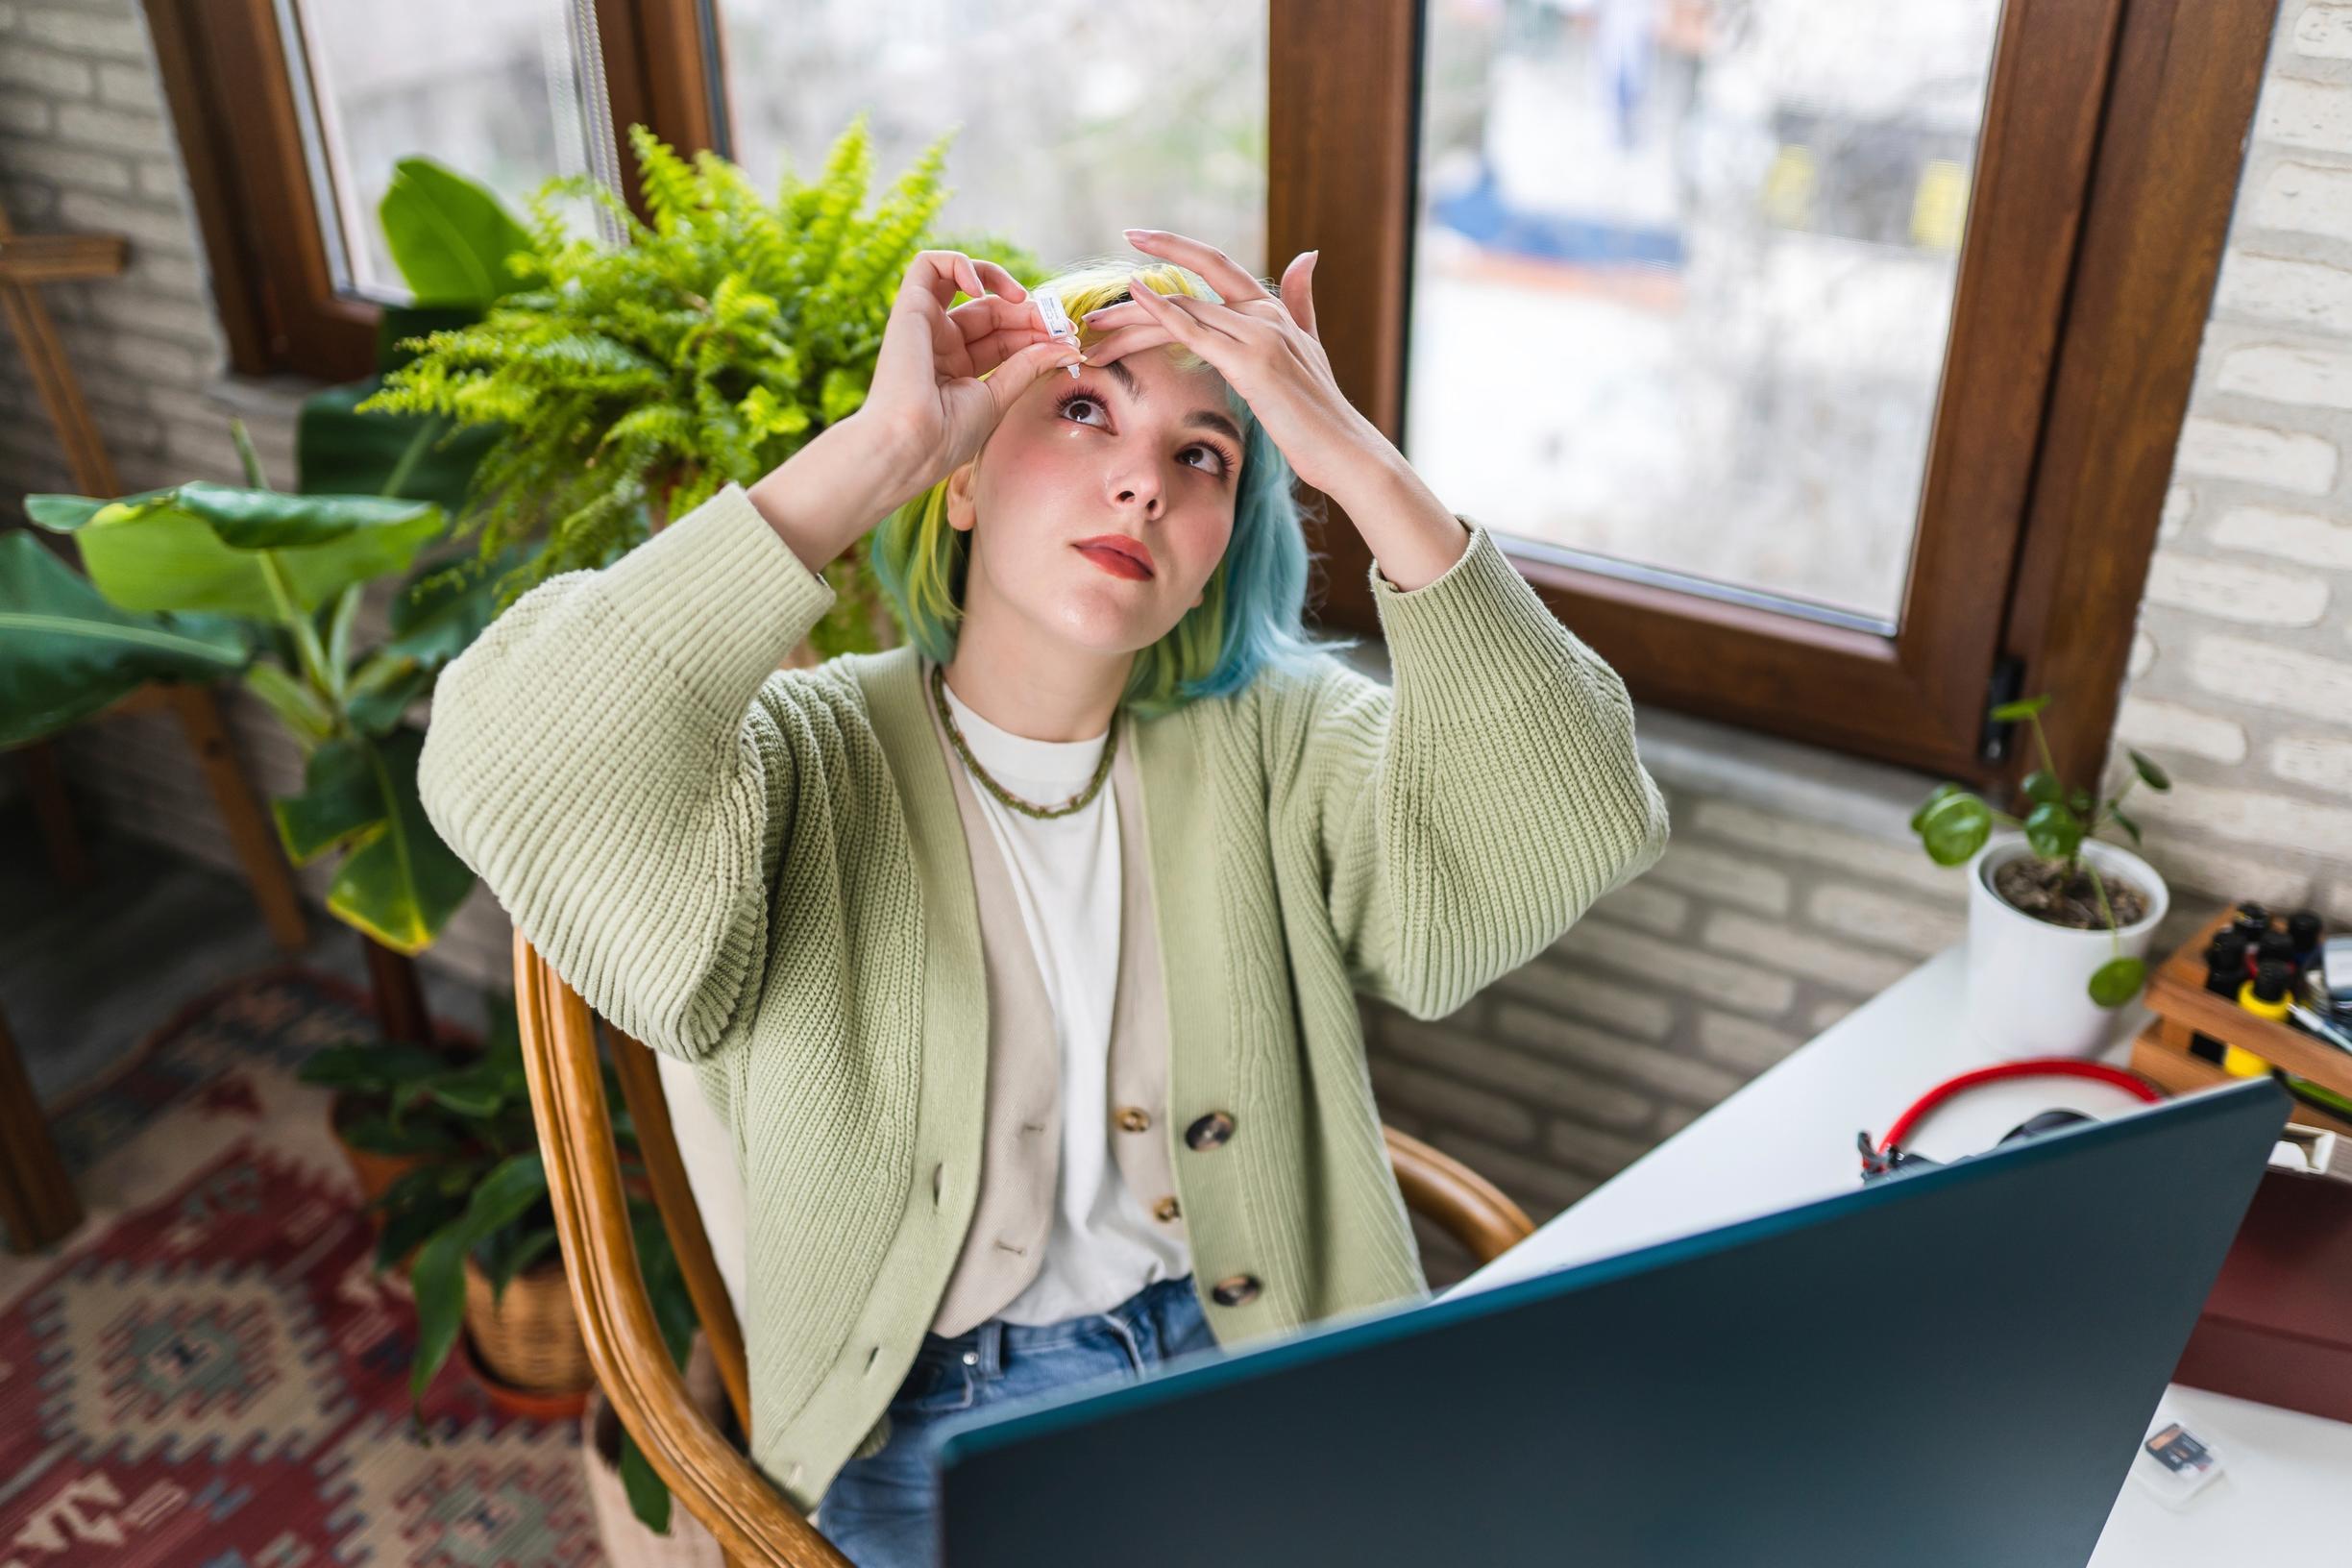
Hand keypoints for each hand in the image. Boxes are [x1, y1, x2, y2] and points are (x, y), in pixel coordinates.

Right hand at [861, 249, 1083, 494]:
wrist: (910, 445)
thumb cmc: (947, 435)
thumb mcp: (998, 397)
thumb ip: (1029, 366)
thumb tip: (1068, 347)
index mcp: (959, 368)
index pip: (1005, 336)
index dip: (1037, 332)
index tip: (1068, 341)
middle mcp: (941, 344)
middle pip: (993, 310)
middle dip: (1030, 312)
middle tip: (1060, 324)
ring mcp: (925, 325)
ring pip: (967, 283)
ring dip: (1002, 283)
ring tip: (1025, 300)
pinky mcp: (908, 308)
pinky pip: (928, 265)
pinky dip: (959, 263)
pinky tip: (983, 289)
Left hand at [1077, 229, 1392, 499]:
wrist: (1345, 450)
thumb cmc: (1321, 412)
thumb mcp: (1310, 348)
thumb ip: (1301, 301)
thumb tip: (1306, 255)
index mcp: (1271, 309)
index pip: (1214, 264)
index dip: (1173, 246)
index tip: (1136, 236)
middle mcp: (1264, 313)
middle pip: (1187, 291)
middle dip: (1134, 300)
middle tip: (1091, 314)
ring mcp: (1259, 334)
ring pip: (1182, 312)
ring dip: (1131, 321)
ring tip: (1093, 333)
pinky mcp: (1251, 363)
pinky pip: (1196, 331)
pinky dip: (1162, 313)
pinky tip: (1134, 300)